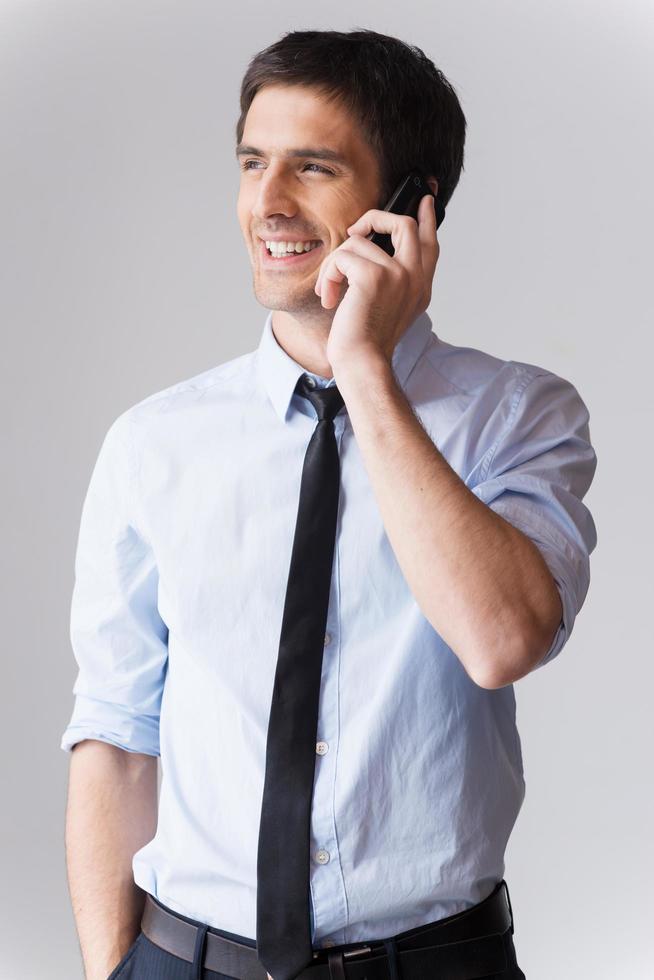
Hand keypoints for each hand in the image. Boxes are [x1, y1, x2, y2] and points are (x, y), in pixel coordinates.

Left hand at [315, 192, 438, 371]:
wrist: (363, 363)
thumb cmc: (367, 342)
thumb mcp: (387, 308)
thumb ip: (390, 280)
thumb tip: (368, 248)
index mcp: (421, 287)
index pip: (430, 243)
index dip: (427, 218)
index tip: (425, 199)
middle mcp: (415, 278)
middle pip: (403, 224)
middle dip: (374, 218)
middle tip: (355, 230)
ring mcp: (398, 275)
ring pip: (360, 240)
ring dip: (336, 263)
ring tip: (331, 290)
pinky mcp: (374, 277)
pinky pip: (343, 255)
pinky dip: (328, 275)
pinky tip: (328, 297)